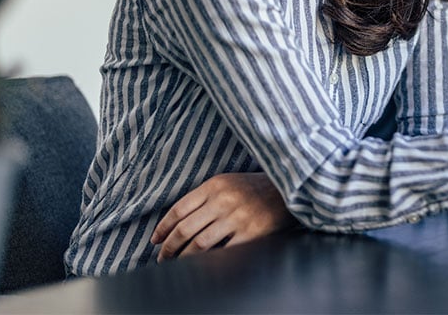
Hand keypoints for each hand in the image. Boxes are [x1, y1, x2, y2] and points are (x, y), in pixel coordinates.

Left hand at [150, 172, 295, 260]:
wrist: (292, 188)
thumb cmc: (258, 187)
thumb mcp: (230, 182)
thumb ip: (206, 196)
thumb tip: (178, 222)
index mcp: (215, 185)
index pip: (179, 209)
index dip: (163, 228)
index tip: (155, 240)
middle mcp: (224, 200)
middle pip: (185, 229)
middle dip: (168, 248)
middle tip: (162, 258)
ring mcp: (238, 217)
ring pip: (199, 244)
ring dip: (184, 258)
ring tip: (177, 265)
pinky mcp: (252, 233)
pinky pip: (223, 252)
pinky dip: (208, 262)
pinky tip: (201, 267)